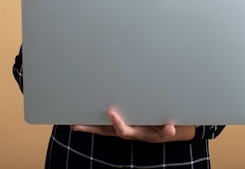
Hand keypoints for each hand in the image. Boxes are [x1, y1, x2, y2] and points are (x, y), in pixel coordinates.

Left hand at [72, 109, 194, 142]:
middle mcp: (126, 130)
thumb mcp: (167, 127)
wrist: (162, 130)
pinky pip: (103, 124)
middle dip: (92, 129)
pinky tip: (82, 118)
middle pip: (106, 131)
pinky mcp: (119, 123)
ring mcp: (121, 127)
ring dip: (88, 126)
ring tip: (74, 123)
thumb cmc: (163, 125)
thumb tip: (171, 130)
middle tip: (77, 125)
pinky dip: (93, 122)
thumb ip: (168, 129)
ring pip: (102, 128)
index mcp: (137, 132)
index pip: (124, 130)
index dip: (117, 123)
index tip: (111, 113)